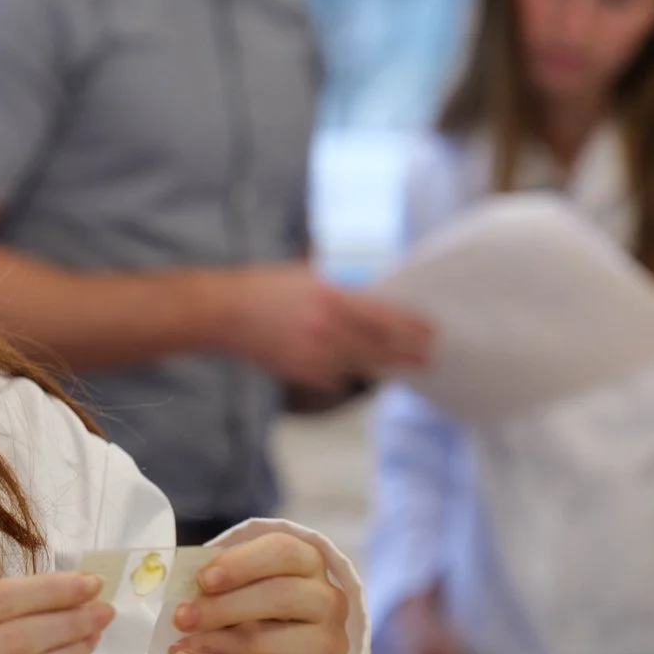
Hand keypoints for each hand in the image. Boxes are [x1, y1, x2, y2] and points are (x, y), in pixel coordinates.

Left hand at [168, 532, 350, 653]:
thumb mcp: (238, 592)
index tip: (203, 580)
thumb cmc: (254, 621)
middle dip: (220, 607)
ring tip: (179, 646)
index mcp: (309, 565)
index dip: (241, 563)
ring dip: (212, 643)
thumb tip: (186, 584)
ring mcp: (329, 645)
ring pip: (264, 641)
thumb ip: (221, 581)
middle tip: (180, 618)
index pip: (284, 551)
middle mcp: (329, 601)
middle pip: (278, 596)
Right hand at [222, 265, 431, 387]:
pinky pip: (334, 377)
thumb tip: (370, 301)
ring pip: (360, 365)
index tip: (430, 332)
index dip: (411, 327)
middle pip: (379, 346)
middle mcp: (328, 327)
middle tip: (427, 357)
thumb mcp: (307, 276)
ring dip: (382, 365)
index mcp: (333, 298)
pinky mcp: (300, 370)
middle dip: (407, 353)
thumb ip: (340, 290)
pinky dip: (346, 374)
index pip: (384, 317)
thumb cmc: (263, 288)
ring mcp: (314, 352)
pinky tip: (355, 371)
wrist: (223, 312)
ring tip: (400, 367)